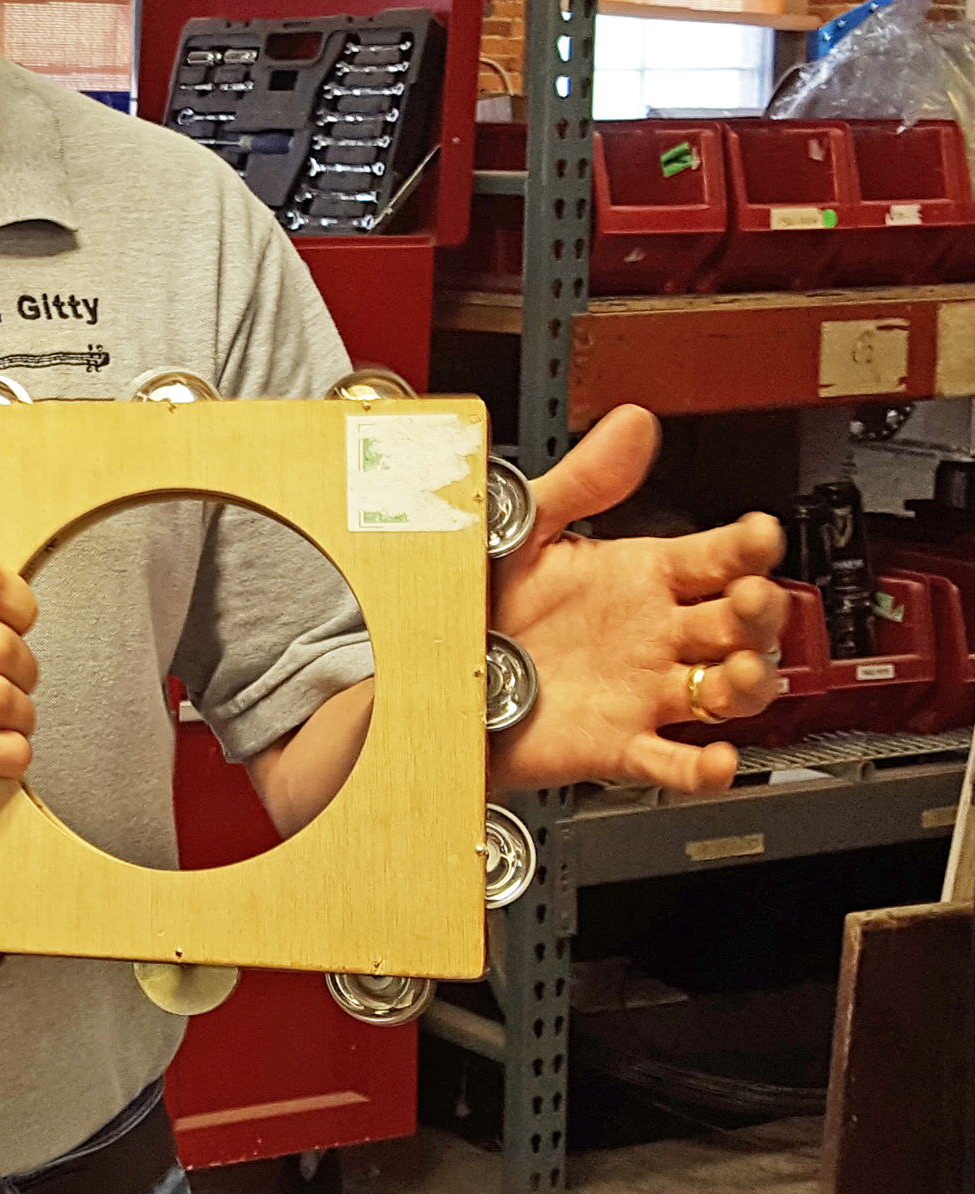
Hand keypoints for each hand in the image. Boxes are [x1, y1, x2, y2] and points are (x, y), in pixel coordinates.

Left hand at [490, 405, 785, 795]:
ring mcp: (641, 690)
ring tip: (744, 671)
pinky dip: (700, 769)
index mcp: (640, 576)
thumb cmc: (483, 601)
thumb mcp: (526, 529)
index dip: (747, 546)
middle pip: (738, 623)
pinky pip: (670, 762)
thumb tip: (631, 425)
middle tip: (754, 598)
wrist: (432, 669)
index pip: (717, 556)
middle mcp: (653, 634)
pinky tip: (718, 760)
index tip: (760, 532)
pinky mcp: (616, 742)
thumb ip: (582, 479)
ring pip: (725, 692)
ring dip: (748, 684)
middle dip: (759, 611)